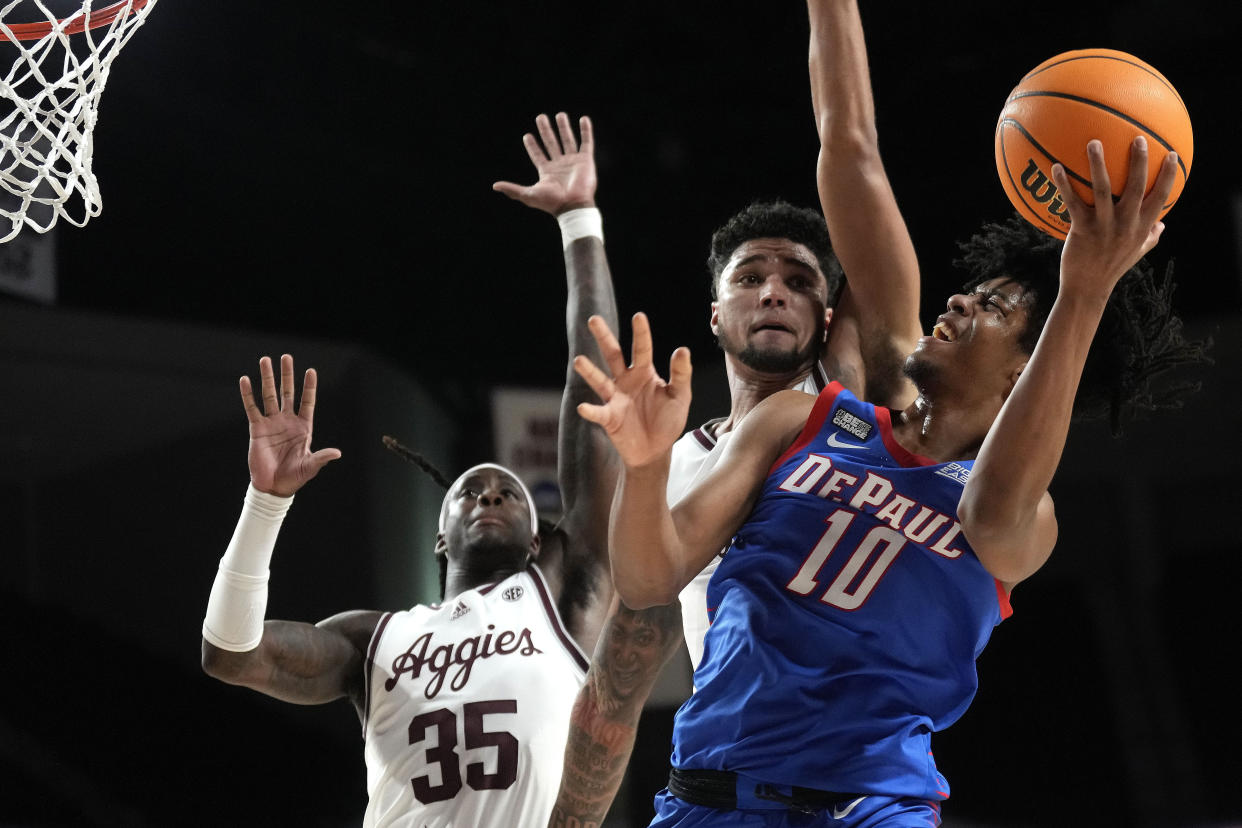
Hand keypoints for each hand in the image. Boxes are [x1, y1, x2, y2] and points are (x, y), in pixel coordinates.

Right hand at [239, 354, 340, 496]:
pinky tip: (245, 380)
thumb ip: (321, 457)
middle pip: (287, 393)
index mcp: (303, 427)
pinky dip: (248, 394)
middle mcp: (287, 421)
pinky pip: (252, 408)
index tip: (311, 371)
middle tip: (286, 357)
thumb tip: (337, 453)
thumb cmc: (294, 477)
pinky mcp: (257, 428)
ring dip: (268, 378)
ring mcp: (272, 423)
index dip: (309, 387)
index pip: (308, 402)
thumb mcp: (310, 466)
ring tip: (265, 360)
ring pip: (269, 395)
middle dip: (287, 375)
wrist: (273, 486)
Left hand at [493, 112, 596, 214]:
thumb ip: (513, 189)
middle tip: (540, 117)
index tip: (526, 136)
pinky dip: (586, 131)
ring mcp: (573, 162)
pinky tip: (584, 119)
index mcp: (547, 172)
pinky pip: (586, 142)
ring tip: (560, 115)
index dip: (532, 146)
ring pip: (567, 140)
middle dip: (546, 130)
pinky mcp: (586, 160)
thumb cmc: (551, 203)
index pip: (537, 155)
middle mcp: (560, 165)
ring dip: (563, 128)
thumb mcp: (529, 195)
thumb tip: (495, 186)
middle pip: (551, 143)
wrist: (573, 206)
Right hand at [573, 313, 691, 469]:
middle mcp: (626, 381)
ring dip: (589, 371)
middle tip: (594, 320)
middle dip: (604, 337)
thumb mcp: (680, 396)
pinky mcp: (609, 418)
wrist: (655, 451)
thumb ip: (681, 375)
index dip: (641, 333)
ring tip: (579, 360)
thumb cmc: (667, 421)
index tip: (638, 316)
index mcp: (644, 373)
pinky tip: (583, 407)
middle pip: (613, 355)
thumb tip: (682, 349)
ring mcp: (615, 398)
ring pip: (599, 380)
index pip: (642, 348)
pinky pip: (598, 412)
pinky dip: (590, 410)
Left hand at [1051, 136, 1178, 298]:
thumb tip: (1164, 223)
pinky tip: (1056, 167)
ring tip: (1094, 142)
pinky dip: (1064, 184)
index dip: (1169, 176)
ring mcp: (1103, 226)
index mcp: (1142, 228)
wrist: (1087, 289)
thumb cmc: (1112, 268)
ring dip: (1098, 164)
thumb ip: (1151, 237)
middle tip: (1138, 138)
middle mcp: (1125, 224)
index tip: (1172, 155)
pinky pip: (1073, 202)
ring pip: (1103, 190)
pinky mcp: (1081, 230)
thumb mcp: (1136, 253)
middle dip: (1139, 162)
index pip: (1161, 198)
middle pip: (1137, 187)